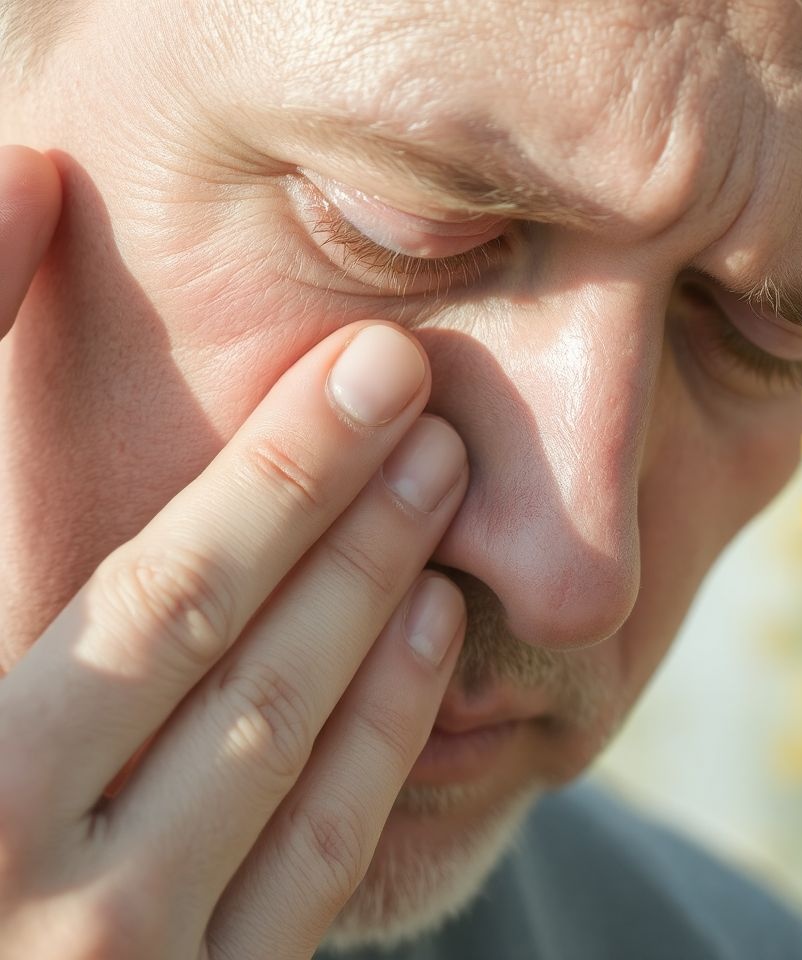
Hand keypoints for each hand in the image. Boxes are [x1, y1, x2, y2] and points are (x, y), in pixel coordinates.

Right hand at [0, 145, 469, 958]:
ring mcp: (111, 954)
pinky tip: (429, 636)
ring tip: (437, 485)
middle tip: (415, 393)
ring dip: (368, 599)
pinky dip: (378, 737)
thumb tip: (25, 179)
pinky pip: (315, 862)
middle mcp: (16, 860)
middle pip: (213, 644)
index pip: (123, 569)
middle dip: (324, 504)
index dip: (259, 458)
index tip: (365, 366)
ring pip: (276, 742)